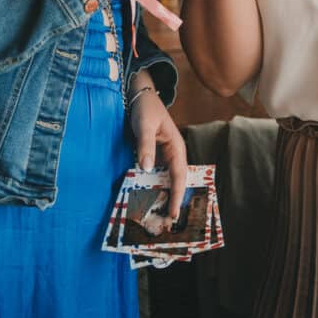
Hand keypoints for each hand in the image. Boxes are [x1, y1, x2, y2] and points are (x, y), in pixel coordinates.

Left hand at [130, 86, 187, 220]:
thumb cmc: (145, 108)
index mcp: (176, 147)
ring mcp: (164, 155)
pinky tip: (147, 197)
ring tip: (157, 216)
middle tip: (165, 223)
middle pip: (175, 181)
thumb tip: (146, 168)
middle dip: (172, 201)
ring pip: (166, 180)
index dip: (176, 195)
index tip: (172, 213)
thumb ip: (145, 146)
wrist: (139, 94)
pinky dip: (154, 187)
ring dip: (163, 196)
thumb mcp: (144, 125)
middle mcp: (173, 154)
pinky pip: (157, 174)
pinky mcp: (155, 155)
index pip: (178, 176)